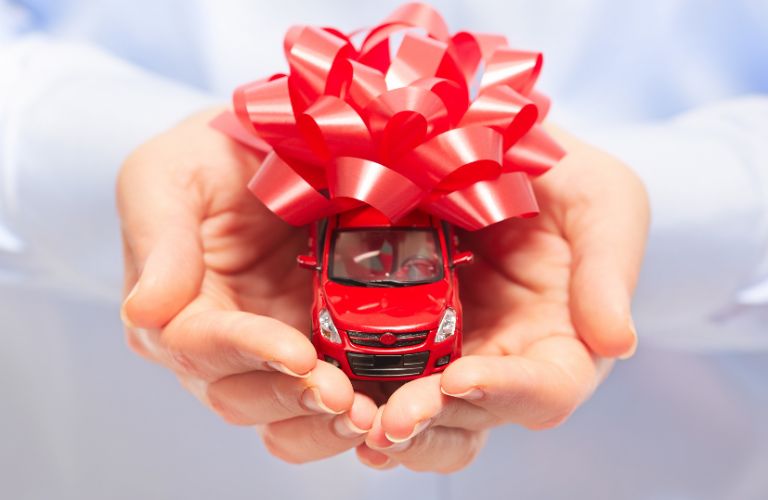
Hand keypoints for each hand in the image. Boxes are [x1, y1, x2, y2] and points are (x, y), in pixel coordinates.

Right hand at [118, 108, 376, 462]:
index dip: (251, 352)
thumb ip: (159, 239)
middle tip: (346, 399)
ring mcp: (271, 353)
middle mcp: (218, 346)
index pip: (200, 346)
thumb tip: (144, 312)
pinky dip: (354, 414)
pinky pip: (328, 400)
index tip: (298, 354)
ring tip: (369, 417)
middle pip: (243, 395)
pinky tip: (388, 413)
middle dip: (293, 399)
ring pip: (285, 414)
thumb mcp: (167, 176)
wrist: (263, 146)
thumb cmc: (204, 158)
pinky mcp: (317, 345)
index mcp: (172, 310)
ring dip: (324, 424)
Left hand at [357, 126, 649, 471]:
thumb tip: (616, 343)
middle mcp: (500, 359)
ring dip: (386, 421)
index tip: (462, 378)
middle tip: (389, 422)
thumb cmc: (565, 176)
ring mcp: (447, 347)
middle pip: (471, 417)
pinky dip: (351, 383)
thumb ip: (609, 269)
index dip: (507, 391)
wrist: (499, 148)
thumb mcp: (603, 203)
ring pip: (420, 410)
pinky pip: (375, 367)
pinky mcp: (400, 326)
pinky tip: (318, 383)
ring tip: (348, 417)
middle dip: (431, 423)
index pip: (544, 388)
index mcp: (558, 340)